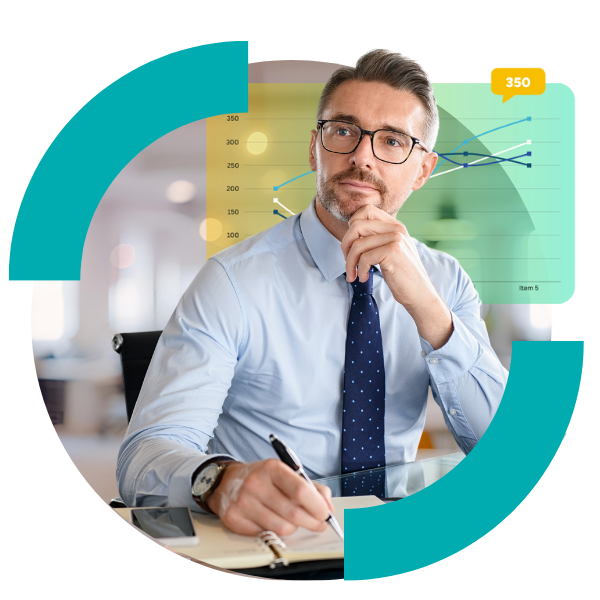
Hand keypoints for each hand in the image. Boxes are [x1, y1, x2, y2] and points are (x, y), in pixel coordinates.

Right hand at [205, 459, 333, 536]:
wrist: (226, 481)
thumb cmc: (262, 478)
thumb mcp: (286, 472)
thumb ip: (311, 488)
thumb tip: (328, 507)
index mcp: (272, 468)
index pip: (300, 490)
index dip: (317, 506)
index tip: (326, 513)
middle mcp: (256, 484)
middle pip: (293, 513)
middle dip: (312, 522)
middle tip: (319, 524)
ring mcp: (243, 502)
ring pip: (282, 528)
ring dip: (293, 527)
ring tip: (292, 520)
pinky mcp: (235, 520)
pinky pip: (266, 535)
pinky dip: (274, 532)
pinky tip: (271, 520)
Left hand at [340, 204, 452, 348]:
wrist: (420, 294)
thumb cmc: (401, 275)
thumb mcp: (389, 251)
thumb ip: (376, 238)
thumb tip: (350, 234)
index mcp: (395, 225)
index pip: (366, 210)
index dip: (351, 226)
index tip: (351, 245)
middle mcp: (396, 228)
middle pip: (356, 225)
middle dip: (345, 245)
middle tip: (348, 261)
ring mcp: (395, 238)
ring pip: (358, 244)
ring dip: (350, 263)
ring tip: (353, 274)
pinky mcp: (393, 251)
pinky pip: (365, 257)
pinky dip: (360, 270)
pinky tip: (364, 278)